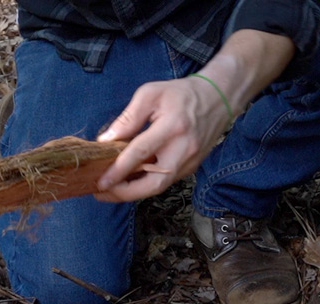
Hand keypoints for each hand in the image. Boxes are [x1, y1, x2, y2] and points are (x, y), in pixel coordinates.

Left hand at [94, 74, 232, 201]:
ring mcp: (190, 161)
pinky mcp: (192, 167)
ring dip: (132, 192)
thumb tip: (106, 140)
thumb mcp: (150, 94)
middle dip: (125, 194)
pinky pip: (165, 181)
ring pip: (159, 186)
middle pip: (154, 183)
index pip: (141, 153)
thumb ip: (128, 118)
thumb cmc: (181, 94)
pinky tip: (128, 181)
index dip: (119, 171)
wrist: (219, 97)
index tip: (100, 182)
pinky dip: (145, 184)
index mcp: (172, 127)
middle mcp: (184, 149)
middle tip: (102, 193)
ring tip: (109, 189)